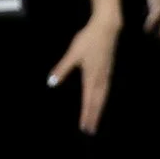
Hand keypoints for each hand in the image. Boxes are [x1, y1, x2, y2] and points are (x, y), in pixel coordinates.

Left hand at [48, 10, 120, 131]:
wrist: (107, 27)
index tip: (84, 126)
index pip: (88, 100)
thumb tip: (51, 82)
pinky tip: (100, 103)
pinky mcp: (108, 71)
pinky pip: (105, 90)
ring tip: (95, 121)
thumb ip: (62, 68)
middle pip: (97, 102)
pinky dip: (102, 100)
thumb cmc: (88, 39)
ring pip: (102, 97)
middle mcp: (100, 78)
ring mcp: (106, 75)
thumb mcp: (72, 54)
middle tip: (90, 130)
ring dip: (98, 110)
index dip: (86, 114)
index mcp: (91, 76)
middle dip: (93, 116)